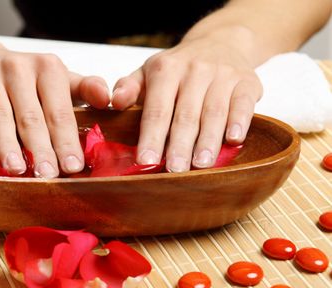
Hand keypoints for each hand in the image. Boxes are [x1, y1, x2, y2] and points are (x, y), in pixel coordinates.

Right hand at [0, 48, 109, 177]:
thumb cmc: (25, 80)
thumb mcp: (57, 79)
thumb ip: (84, 89)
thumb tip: (108, 99)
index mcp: (48, 68)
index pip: (59, 111)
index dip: (67, 140)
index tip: (74, 166)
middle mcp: (19, 67)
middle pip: (32, 116)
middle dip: (41, 149)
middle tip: (48, 175)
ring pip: (1, 117)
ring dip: (10, 146)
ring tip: (18, 170)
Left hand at [111, 37, 262, 171]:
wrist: (221, 42)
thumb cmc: (178, 68)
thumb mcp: (148, 72)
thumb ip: (129, 87)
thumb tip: (115, 101)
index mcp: (165, 69)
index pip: (157, 108)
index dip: (151, 136)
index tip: (146, 160)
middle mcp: (194, 69)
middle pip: (185, 114)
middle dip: (180, 145)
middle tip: (175, 171)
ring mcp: (222, 74)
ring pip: (214, 112)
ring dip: (208, 140)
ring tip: (202, 165)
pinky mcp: (247, 81)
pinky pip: (243, 103)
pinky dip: (239, 122)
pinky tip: (233, 140)